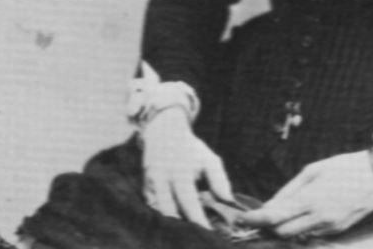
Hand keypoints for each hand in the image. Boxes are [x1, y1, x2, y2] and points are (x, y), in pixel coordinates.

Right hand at [140, 106, 232, 228]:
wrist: (164, 133)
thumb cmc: (191, 150)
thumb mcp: (208, 159)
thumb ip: (219, 180)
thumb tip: (228, 201)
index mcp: (181, 172)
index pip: (189, 202)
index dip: (198, 221)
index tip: (208, 234)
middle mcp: (162, 180)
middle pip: (169, 212)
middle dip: (181, 228)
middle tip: (195, 239)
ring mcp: (150, 186)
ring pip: (158, 213)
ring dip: (170, 226)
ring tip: (185, 237)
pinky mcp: (144, 191)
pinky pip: (151, 211)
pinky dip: (161, 222)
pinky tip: (172, 230)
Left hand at [238, 150, 372, 238]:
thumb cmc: (345, 166)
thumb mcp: (314, 170)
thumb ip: (289, 190)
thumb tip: (269, 205)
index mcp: (310, 199)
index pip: (273, 216)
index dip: (254, 220)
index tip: (242, 219)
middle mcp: (318, 218)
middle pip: (281, 233)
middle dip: (266, 227)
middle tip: (258, 217)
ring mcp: (329, 228)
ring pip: (295, 237)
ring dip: (283, 229)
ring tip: (278, 215)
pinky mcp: (337, 233)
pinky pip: (311, 235)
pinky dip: (301, 229)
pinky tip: (302, 216)